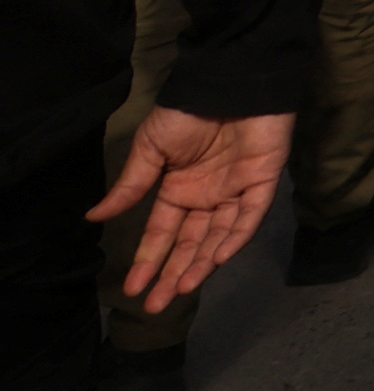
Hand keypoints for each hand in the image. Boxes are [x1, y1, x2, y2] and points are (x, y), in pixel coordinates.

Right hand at [92, 107, 292, 315]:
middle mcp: (206, 197)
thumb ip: (130, 185)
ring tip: (181, 290)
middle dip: (172, 274)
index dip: (148, 260)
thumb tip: (94, 217)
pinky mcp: (263, 182)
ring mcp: (235, 191)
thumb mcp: (150, 149)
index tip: (131, 289)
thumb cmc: (187, 112)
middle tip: (155, 307)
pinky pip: (250, 217)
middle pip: (189, 244)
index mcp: (177, 190)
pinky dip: (234, 238)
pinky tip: (215, 260)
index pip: (161, 234)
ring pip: (218, 237)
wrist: (228, 83)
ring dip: (200, 265)